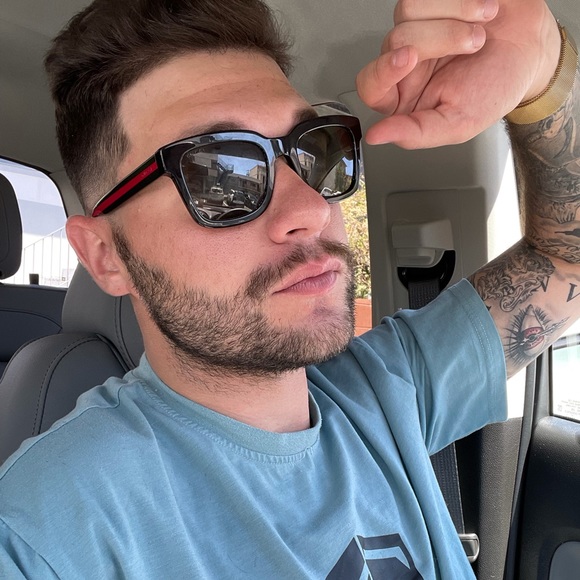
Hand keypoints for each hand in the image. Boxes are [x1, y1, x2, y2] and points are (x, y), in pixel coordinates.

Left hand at [356, 0, 560, 148]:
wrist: (533, 48)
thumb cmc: (496, 88)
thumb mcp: (459, 124)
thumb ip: (416, 133)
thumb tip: (376, 137)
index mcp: (404, 97)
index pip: (370, 86)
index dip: (383, 71)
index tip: (409, 58)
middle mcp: (403, 62)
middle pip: (395, 42)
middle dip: (440, 39)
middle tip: (474, 44)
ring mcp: (415, 27)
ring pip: (407, 12)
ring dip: (455, 16)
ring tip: (481, 30)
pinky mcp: (430, 3)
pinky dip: (460, 1)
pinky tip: (481, 10)